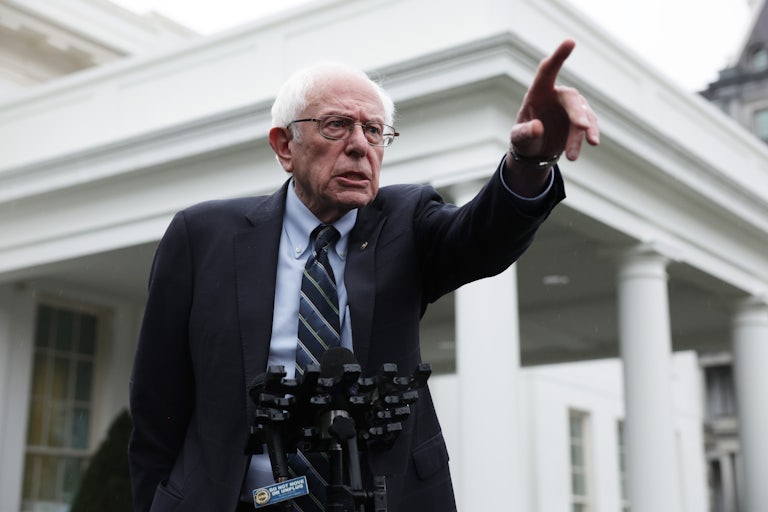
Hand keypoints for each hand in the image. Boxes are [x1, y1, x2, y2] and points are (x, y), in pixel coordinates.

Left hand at [510, 39, 599, 162]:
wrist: (535, 152)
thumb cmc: (523, 139)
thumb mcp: (519, 139)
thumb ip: (525, 133)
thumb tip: (537, 128)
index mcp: (538, 93)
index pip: (547, 70)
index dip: (558, 57)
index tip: (571, 42)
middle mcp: (556, 96)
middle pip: (571, 99)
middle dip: (578, 113)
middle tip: (582, 127)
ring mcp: (571, 108)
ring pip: (582, 116)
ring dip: (581, 133)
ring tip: (572, 155)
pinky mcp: (581, 120)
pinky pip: (589, 124)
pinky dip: (591, 133)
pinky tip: (593, 142)